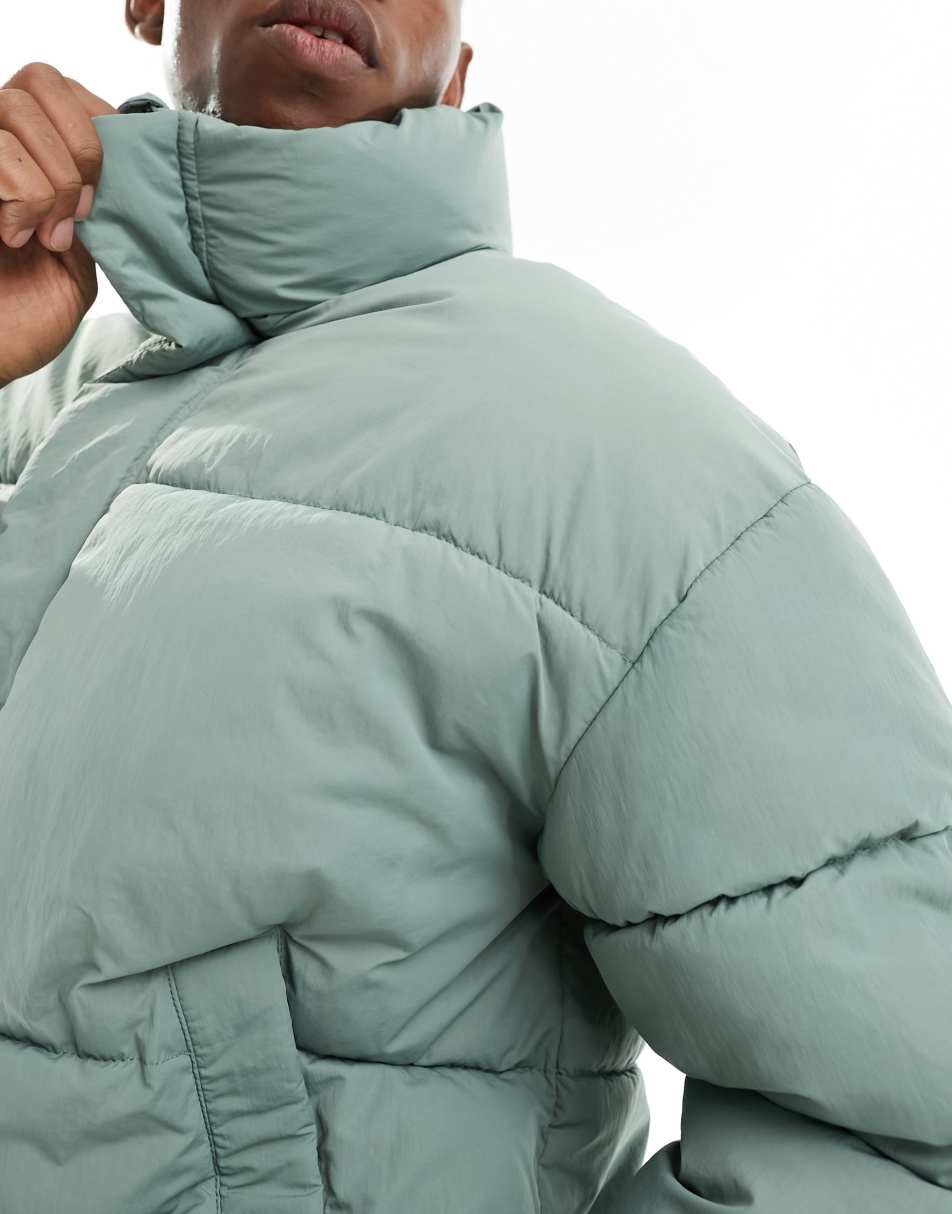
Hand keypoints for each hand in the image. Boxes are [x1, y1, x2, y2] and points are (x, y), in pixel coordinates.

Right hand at [0, 62, 118, 385]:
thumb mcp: (79, 259)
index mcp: (27, 157)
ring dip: (50, 181)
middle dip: (78, 150)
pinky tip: (13, 236)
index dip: (92, 119)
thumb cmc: (27, 318)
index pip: (59, 86)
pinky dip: (22, 196)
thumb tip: (132, 163)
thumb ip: (95, 210)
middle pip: (39, 80)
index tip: (106, 185)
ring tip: (43, 235)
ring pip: (15, 110)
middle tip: (77, 217)